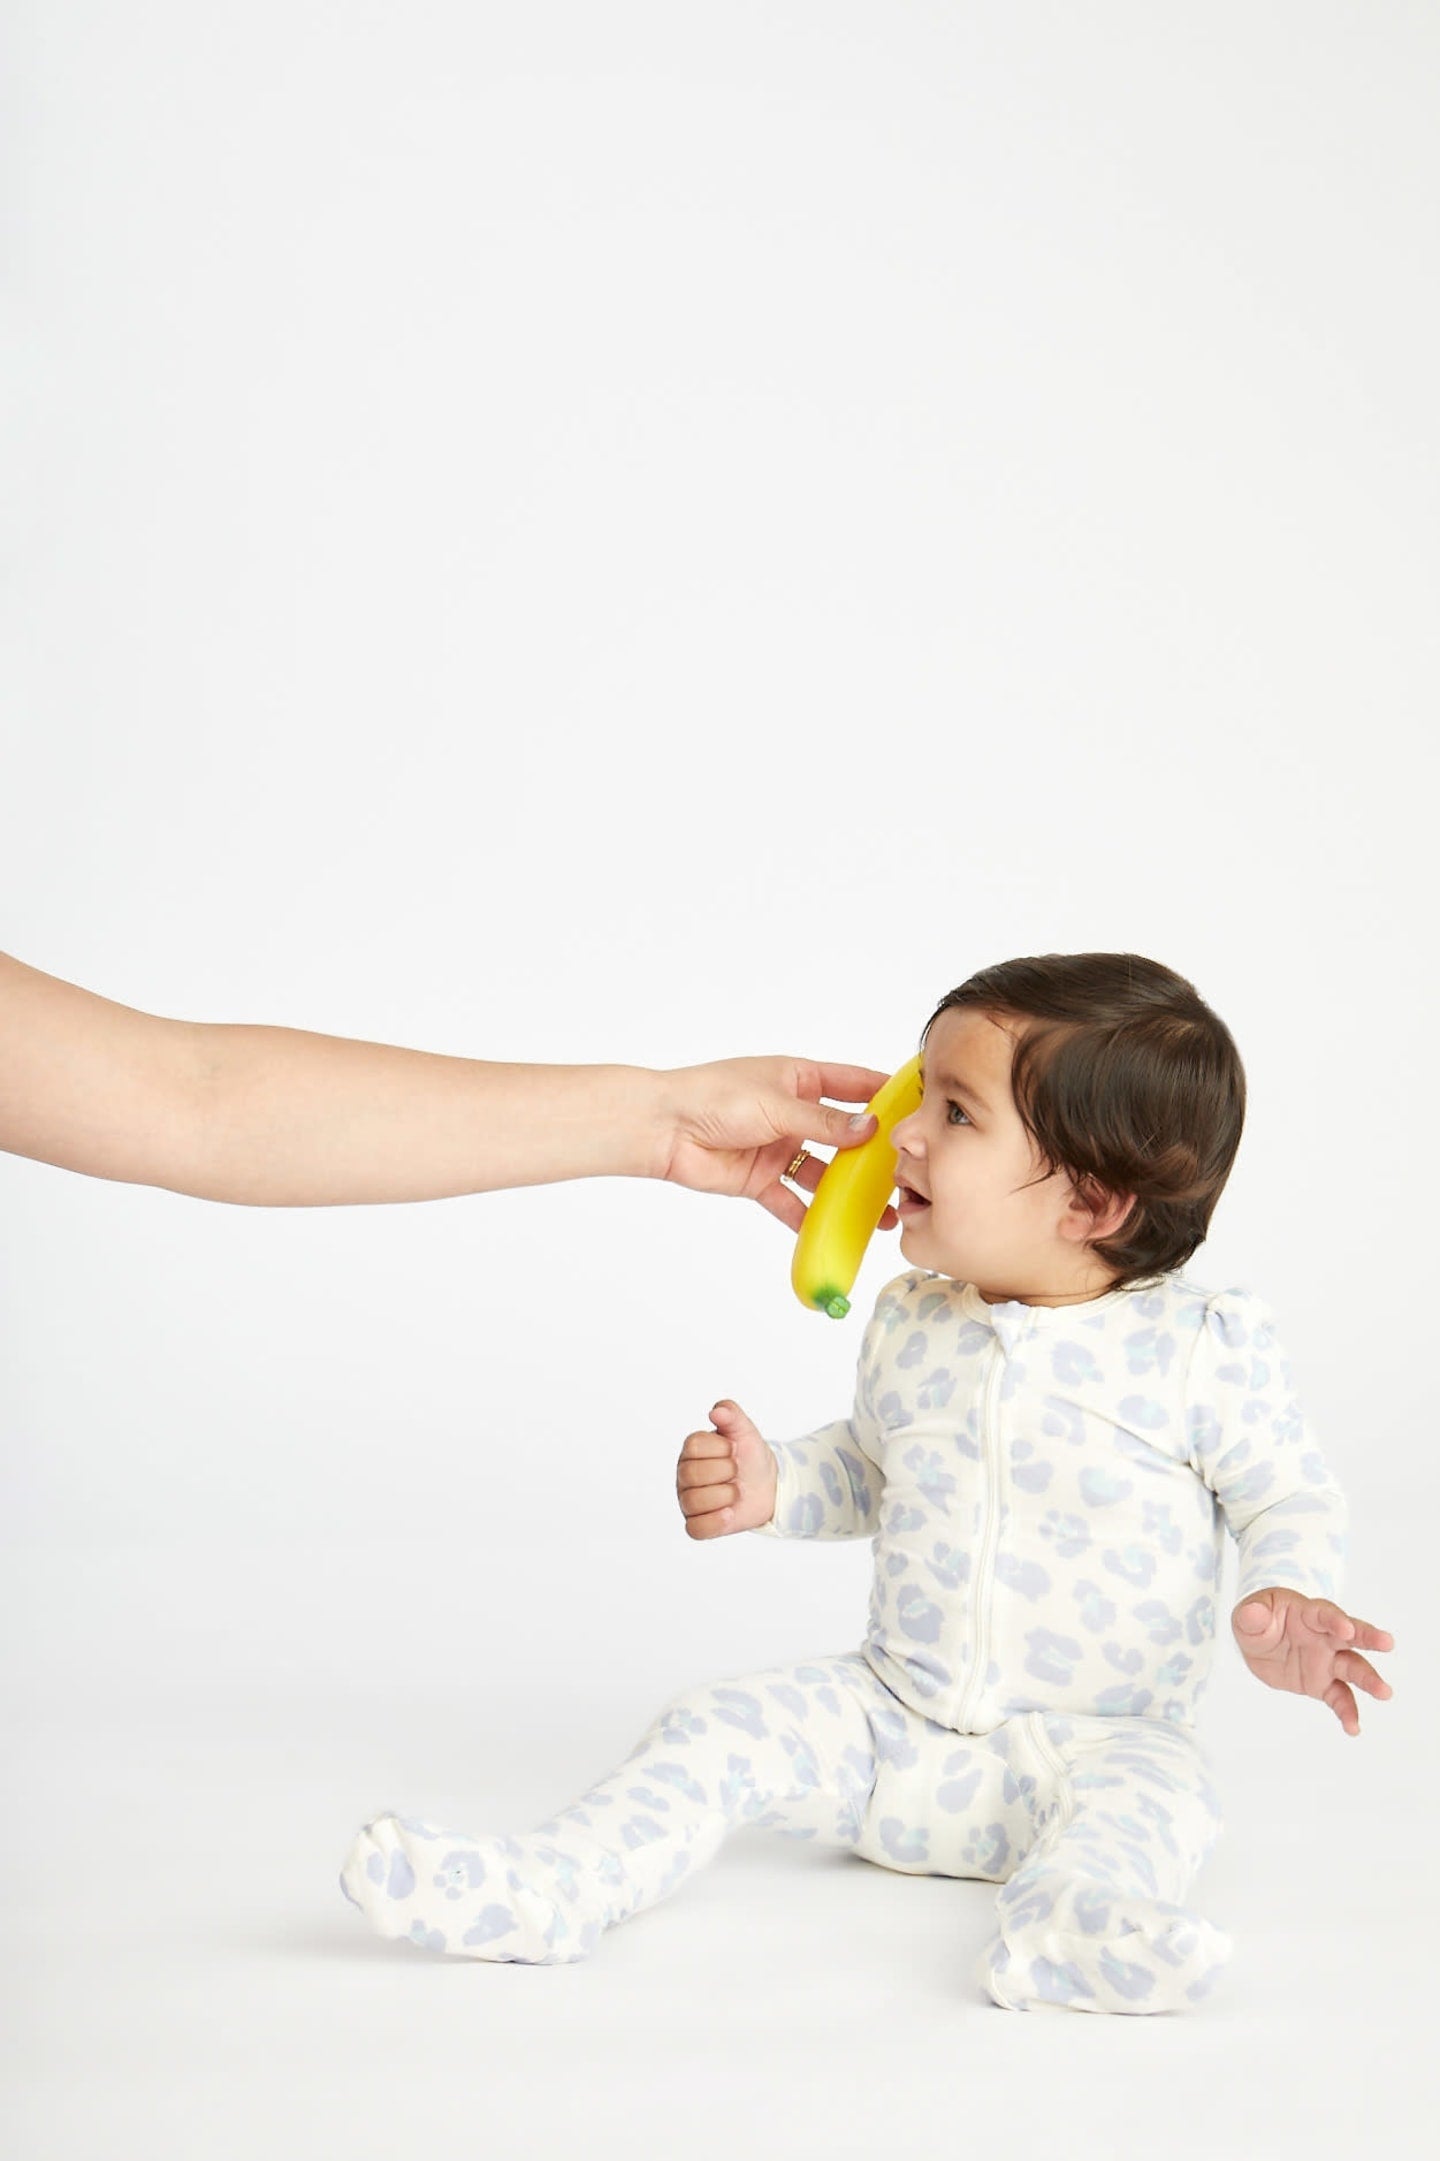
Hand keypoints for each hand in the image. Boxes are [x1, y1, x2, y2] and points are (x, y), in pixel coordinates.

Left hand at [656, 1056, 899, 1229]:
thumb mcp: (778, 1104)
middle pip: (842, 1135)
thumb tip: (870, 1128)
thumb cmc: (714, 1097)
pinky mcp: (760, 1179)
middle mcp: (792, 1113)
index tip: (918, 1105)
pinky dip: (809, 1218)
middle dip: (871, 1156)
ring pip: (822, 1173)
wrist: (663, 1128)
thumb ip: (824, 1123)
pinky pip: (791, 1201)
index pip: (852, 1084)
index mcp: (798, 1079)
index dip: (883, 1093)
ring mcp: (778, 1147)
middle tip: (905, 1174)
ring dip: (847, 1194)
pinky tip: (834, 1233)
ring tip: (881, 1214)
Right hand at [676, 1400, 779, 1539]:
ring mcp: (688, 1501)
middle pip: (691, 1475)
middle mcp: (684, 1476)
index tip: (733, 1450)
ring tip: (735, 1492)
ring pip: (692, 1502)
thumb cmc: (751, 1458)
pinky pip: (695, 1529)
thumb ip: (732, 1416)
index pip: (693, 1446)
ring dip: (724, 1496)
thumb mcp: (746, 1432)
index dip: (720, 1449)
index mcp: (691, 1451)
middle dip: (724, 1472)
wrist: (770, 1486)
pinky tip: (729, 1513)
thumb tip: (716, 1412)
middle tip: (736, 1472)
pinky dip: (714, 1521)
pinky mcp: (698, 1524)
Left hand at [1231, 1587, 1394, 1735]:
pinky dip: (1347, 1712)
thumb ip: (1251, 1616)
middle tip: (1387, 1643)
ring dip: (1369, 1680)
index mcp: (1306, 1613)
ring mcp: (1327, 1661)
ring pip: (1353, 1669)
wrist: (1259, 1643)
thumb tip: (1253, 1614)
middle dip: (1369, 1638)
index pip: (1324, 1613)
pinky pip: (1339, 1698)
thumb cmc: (1259, 1620)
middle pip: (1351, 1636)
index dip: (1335, 1619)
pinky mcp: (1323, 1684)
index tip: (1347, 1629)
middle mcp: (1324, 1636)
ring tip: (1385, 1692)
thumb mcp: (1248, 1616)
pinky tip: (1353, 1728)